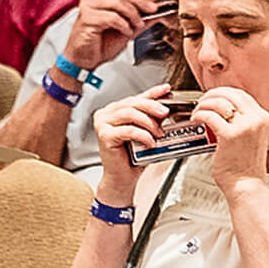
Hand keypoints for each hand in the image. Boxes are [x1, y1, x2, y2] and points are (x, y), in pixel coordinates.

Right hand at [62, 0, 160, 69]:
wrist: (83, 61)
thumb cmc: (99, 46)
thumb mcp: (126, 30)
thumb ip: (140, 20)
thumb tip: (158, 13)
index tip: (155, 0)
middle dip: (141, 2)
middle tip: (153, 9)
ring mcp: (87, 7)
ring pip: (118, 3)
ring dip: (133, 14)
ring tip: (138, 25)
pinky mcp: (87, 18)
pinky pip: (112, 17)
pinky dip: (123, 25)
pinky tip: (126, 32)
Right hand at [89, 84, 175, 200]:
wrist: (123, 177)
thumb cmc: (133, 156)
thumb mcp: (146, 131)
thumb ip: (151, 118)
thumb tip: (166, 107)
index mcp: (114, 110)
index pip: (136, 97)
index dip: (152, 92)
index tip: (166, 89)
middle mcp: (106, 114)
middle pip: (132, 103)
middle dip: (152, 106)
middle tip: (165, 113)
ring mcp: (102, 124)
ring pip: (130, 114)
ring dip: (148, 123)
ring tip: (159, 133)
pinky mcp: (104, 135)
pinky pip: (128, 130)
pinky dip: (143, 135)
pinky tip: (150, 142)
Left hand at [190, 87, 268, 189]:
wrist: (246, 186)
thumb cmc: (245, 167)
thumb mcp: (252, 137)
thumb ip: (243, 122)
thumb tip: (223, 110)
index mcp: (263, 118)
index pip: (241, 95)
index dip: (223, 92)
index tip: (212, 97)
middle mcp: (256, 119)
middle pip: (229, 94)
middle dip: (211, 95)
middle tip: (201, 102)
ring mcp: (245, 126)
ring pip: (218, 102)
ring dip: (203, 104)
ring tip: (197, 112)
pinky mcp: (230, 135)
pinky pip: (209, 116)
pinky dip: (199, 114)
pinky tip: (195, 119)